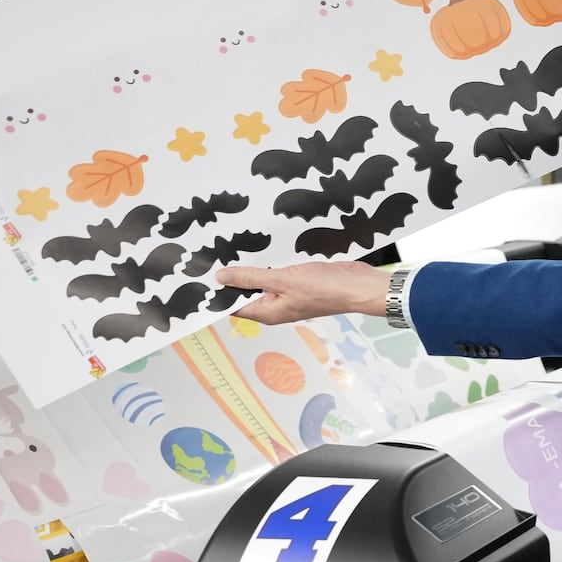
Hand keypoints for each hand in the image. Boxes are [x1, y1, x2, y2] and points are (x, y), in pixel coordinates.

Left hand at [216, 261, 390, 324]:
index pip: (232, 305)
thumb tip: (221, 277)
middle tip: (215, 255)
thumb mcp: (282, 279)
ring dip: (253, 268)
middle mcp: (275, 306)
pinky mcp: (300, 284)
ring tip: (236, 249)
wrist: (358, 286)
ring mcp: (288, 295)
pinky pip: (278, 274)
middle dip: (233, 276)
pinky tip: (265, 250)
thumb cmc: (325, 288)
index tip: (202, 274)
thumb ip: (251, 278)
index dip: (217, 291)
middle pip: (246, 292)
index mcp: (267, 312)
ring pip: (262, 281)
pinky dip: (271, 264)